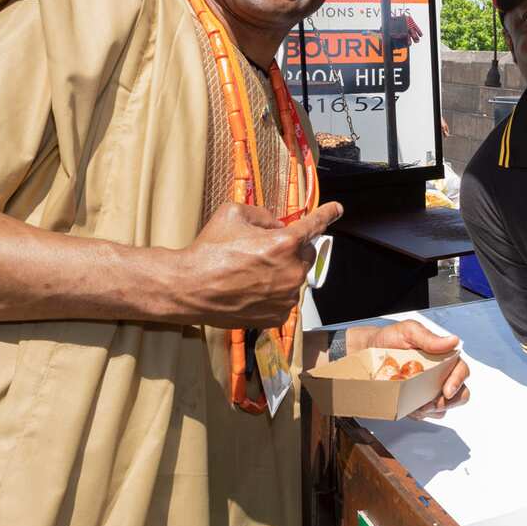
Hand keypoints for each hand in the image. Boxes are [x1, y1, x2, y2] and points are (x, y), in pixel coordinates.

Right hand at [175, 201, 340, 328]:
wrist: (190, 288)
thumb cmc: (209, 250)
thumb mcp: (232, 213)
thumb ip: (262, 214)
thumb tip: (276, 224)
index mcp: (285, 243)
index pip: (315, 224)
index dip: (327, 214)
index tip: (337, 209)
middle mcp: (292, 271)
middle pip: (306, 253)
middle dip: (291, 249)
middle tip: (263, 250)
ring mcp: (287, 297)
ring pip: (294, 277)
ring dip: (281, 272)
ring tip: (249, 273)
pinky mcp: (278, 316)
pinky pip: (284, 298)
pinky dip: (273, 292)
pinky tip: (250, 289)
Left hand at [347, 320, 470, 419]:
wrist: (366, 351)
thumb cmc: (389, 338)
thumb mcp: (408, 331)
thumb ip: (429, 338)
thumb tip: (453, 341)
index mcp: (443, 356)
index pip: (462, 371)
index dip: (458, 381)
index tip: (446, 390)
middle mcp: (440, 374)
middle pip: (459, 394)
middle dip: (448, 402)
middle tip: (431, 402)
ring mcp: (429, 390)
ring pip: (444, 408)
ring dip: (432, 409)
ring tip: (416, 403)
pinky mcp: (418, 402)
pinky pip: (426, 415)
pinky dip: (419, 413)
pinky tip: (408, 405)